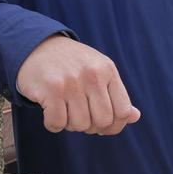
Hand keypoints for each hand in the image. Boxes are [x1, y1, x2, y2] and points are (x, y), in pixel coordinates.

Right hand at [16, 35, 141, 134]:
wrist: (37, 47)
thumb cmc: (71, 64)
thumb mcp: (98, 72)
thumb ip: (116, 95)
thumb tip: (135, 117)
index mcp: (108, 70)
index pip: (123, 111)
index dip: (115, 126)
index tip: (102, 124)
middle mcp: (92, 75)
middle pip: (102, 122)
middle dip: (91, 126)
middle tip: (80, 115)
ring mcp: (72, 82)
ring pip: (80, 125)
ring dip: (70, 124)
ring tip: (64, 109)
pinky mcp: (51, 89)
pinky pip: (57, 123)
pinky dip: (52, 124)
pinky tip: (50, 111)